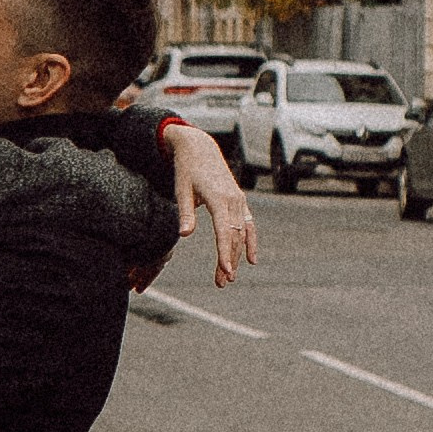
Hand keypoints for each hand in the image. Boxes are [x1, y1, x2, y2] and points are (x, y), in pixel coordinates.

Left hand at [165, 123, 256, 284]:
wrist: (199, 148)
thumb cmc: (186, 170)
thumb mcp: (181, 189)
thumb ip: (185, 213)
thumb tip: (184, 235)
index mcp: (218, 197)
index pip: (224, 230)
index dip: (225, 251)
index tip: (225, 270)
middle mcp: (233, 200)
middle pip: (234, 236)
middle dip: (229, 261)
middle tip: (222, 283)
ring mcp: (239, 201)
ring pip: (241, 233)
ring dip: (237, 256)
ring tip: (228, 278)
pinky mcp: (239, 201)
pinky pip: (248, 225)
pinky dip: (250, 242)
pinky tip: (251, 260)